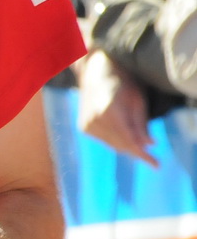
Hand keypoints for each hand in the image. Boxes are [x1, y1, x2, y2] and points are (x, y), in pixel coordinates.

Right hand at [77, 51, 157, 166]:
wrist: (93, 73)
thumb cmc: (120, 82)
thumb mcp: (137, 99)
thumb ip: (141, 123)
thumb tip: (148, 144)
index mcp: (109, 110)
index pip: (129, 139)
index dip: (143, 154)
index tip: (155, 165)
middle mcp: (95, 119)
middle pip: (121, 145)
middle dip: (137, 151)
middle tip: (150, 157)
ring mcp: (87, 124)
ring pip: (113, 145)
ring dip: (127, 146)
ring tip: (138, 143)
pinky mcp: (84, 127)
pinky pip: (105, 141)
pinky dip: (116, 141)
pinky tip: (122, 134)